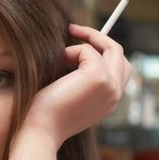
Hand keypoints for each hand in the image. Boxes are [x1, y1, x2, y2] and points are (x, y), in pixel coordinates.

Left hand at [7, 24, 131, 159]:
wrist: (39, 130)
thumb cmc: (45, 114)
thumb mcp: (68, 93)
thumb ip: (78, 78)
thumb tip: (75, 52)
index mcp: (109, 100)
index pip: (119, 68)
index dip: (102, 51)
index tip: (79, 43)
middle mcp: (115, 94)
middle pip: (119, 53)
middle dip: (98, 38)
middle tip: (73, 30)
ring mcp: (110, 86)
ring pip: (110, 48)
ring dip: (84, 42)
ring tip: (61, 54)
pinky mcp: (99, 78)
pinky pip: (88, 51)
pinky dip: (71, 52)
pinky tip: (57, 64)